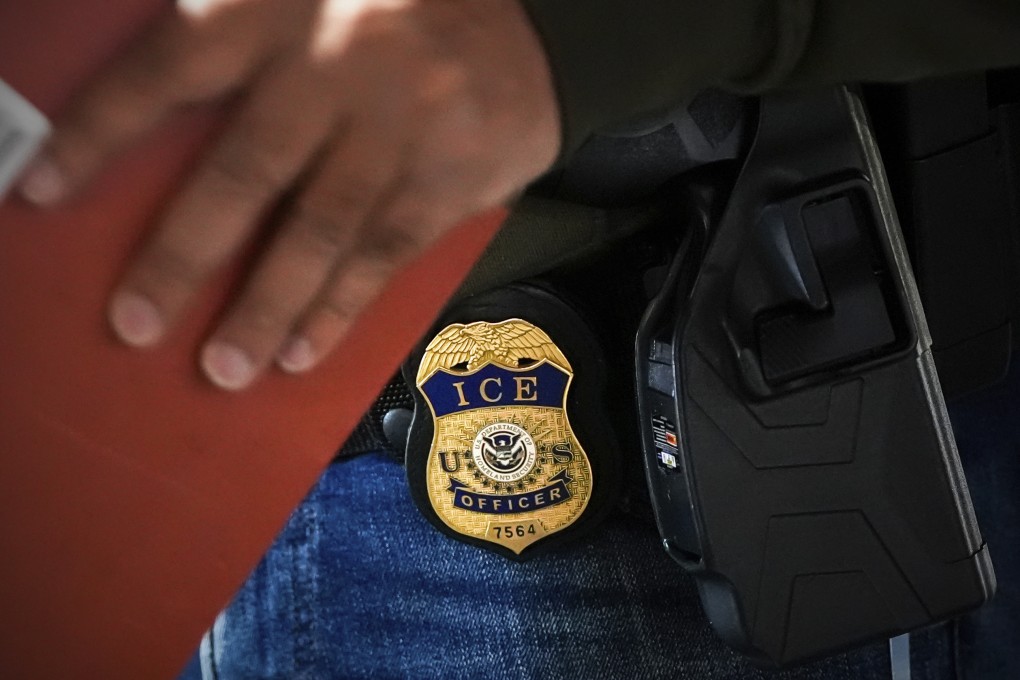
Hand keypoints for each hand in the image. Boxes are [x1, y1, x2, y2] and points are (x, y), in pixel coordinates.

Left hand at [18, 0, 559, 389]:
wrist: (534, 25)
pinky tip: (302, 352)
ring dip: (265, 305)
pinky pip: (386, 250)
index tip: (39, 192)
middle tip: (134, 323)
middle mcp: (336, 63)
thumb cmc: (398, 16)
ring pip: (320, 227)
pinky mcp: (450, 176)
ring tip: (222, 368)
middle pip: (245, 168)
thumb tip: (162, 137)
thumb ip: (246, 51)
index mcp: (282, 6)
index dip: (100, 131)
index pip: (169, 67)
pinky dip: (340, 307)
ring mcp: (399, 123)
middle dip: (184, 254)